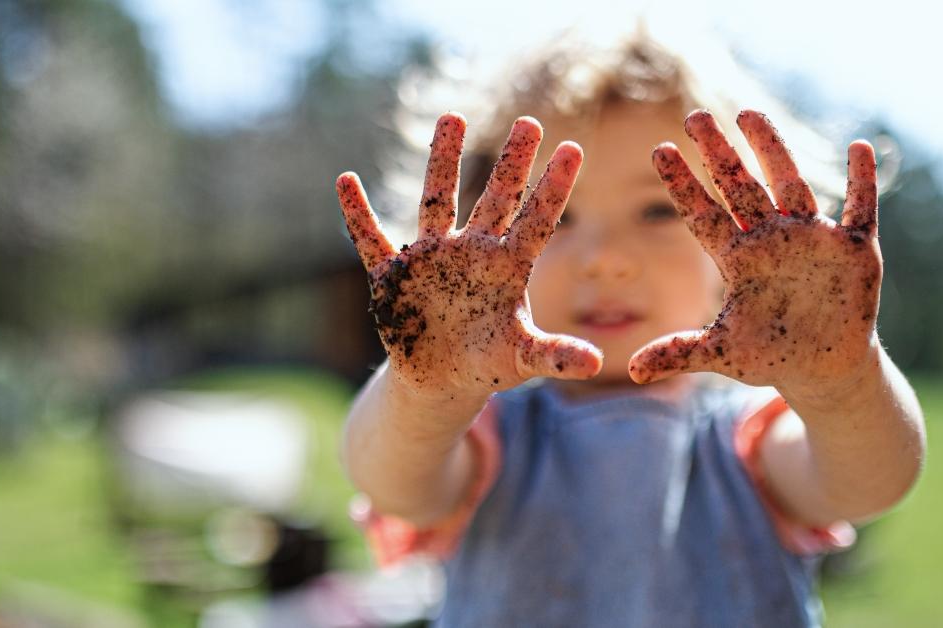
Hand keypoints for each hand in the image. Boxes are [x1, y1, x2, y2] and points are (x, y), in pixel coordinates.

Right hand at [337, 113, 601, 397]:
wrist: (441, 379)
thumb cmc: (489, 363)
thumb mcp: (522, 360)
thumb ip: (554, 355)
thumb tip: (596, 363)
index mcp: (507, 267)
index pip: (536, 220)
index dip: (553, 188)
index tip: (574, 148)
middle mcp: (472, 251)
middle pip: (495, 198)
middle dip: (512, 162)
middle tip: (530, 121)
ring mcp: (431, 258)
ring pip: (437, 201)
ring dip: (442, 161)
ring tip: (452, 117)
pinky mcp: (393, 276)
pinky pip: (372, 241)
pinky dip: (358, 216)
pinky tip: (346, 182)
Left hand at [629, 109, 881, 395]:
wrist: (824, 366)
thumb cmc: (771, 354)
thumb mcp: (723, 354)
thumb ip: (679, 354)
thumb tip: (632, 371)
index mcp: (739, 258)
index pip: (704, 213)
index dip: (683, 184)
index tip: (660, 150)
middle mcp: (771, 238)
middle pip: (740, 186)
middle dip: (719, 151)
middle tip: (694, 116)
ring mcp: (813, 238)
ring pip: (790, 184)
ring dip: (773, 149)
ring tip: (750, 114)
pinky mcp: (856, 249)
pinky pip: (861, 207)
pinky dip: (863, 181)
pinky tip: (859, 147)